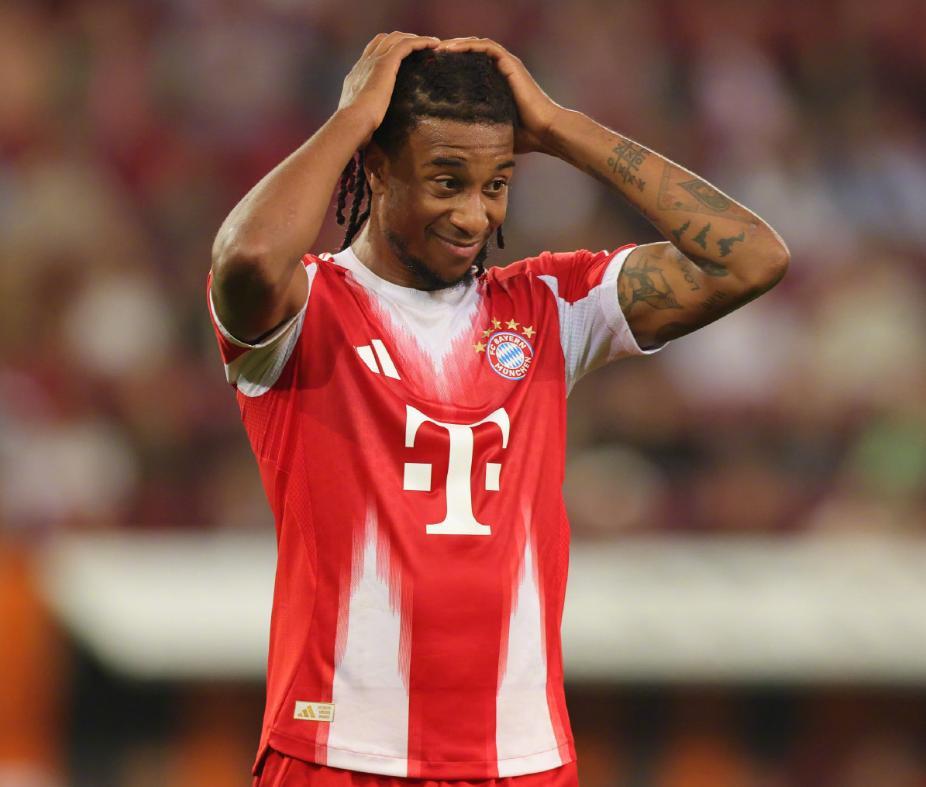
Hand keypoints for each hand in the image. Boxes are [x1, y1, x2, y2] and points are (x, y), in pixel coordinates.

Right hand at [338, 32, 439, 145]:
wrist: (352, 122)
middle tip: (419, 48)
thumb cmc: (356, 128)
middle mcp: (364, 64)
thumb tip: (369, 131)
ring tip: (432, 44)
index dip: (387, 51)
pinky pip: (406, 44)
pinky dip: (421, 42)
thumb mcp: (360, 118)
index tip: (401, 57)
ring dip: (414, 39)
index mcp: (357, 75)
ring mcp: (374, 61)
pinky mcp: (386, 63)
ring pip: (396, 39)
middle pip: (383, 40)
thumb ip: (365, 117)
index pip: (371, 54)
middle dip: (401, 40)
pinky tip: (434, 44)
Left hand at [436, 37, 566, 153]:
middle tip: (431, 57)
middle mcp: (503, 71)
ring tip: (438, 49)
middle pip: (472, 52)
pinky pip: (487, 47)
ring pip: (478, 45)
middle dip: (452, 52)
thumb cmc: (525, 138)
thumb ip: (479, 132)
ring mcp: (508, 65)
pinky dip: (468, 45)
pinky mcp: (511, 64)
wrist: (545, 132)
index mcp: (498, 84)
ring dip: (457, 44)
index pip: (472, 66)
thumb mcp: (494, 132)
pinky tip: (451, 49)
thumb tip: (458, 148)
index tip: (433, 71)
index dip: (453, 65)